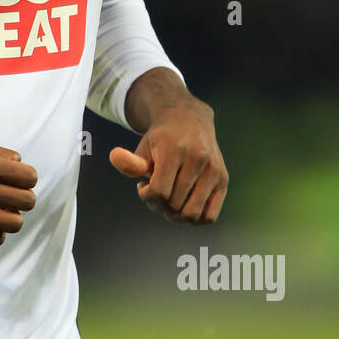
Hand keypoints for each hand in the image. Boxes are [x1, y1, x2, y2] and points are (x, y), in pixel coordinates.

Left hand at [109, 101, 227, 223]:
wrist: (190, 120)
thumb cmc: (162, 138)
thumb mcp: (143, 146)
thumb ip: (130, 161)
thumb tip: (115, 157)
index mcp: (175, 150)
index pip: (160, 192)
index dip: (146, 197)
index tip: (142, 186)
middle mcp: (198, 160)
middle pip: (174, 205)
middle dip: (158, 206)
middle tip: (154, 193)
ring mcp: (214, 171)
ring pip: (192, 214)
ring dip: (175, 215)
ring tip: (168, 201)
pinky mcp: (223, 180)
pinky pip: (209, 216)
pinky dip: (194, 219)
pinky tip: (183, 204)